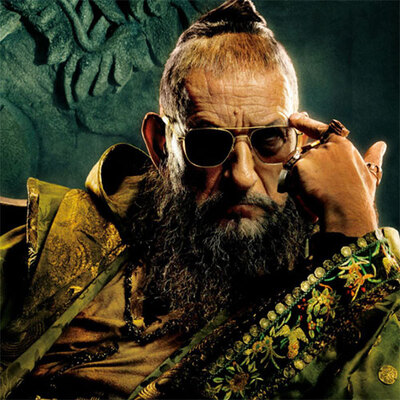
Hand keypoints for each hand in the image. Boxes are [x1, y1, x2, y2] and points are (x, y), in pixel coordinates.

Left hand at [287, 112, 385, 236]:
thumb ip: (372, 158)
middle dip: (304, 172)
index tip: (293, 118)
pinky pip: (289, 181)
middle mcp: (325, 146)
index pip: (319, 129)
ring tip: (317, 200)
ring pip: (295, 169)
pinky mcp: (298, 166)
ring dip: (300, 185)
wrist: (347, 211)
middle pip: (304, 156)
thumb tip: (381, 145)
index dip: (304, 123)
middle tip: (316, 191)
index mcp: (341, 144)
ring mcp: (311, 155)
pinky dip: (296, 194)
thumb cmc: (359, 196)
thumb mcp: (370, 174)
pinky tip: (310, 202)